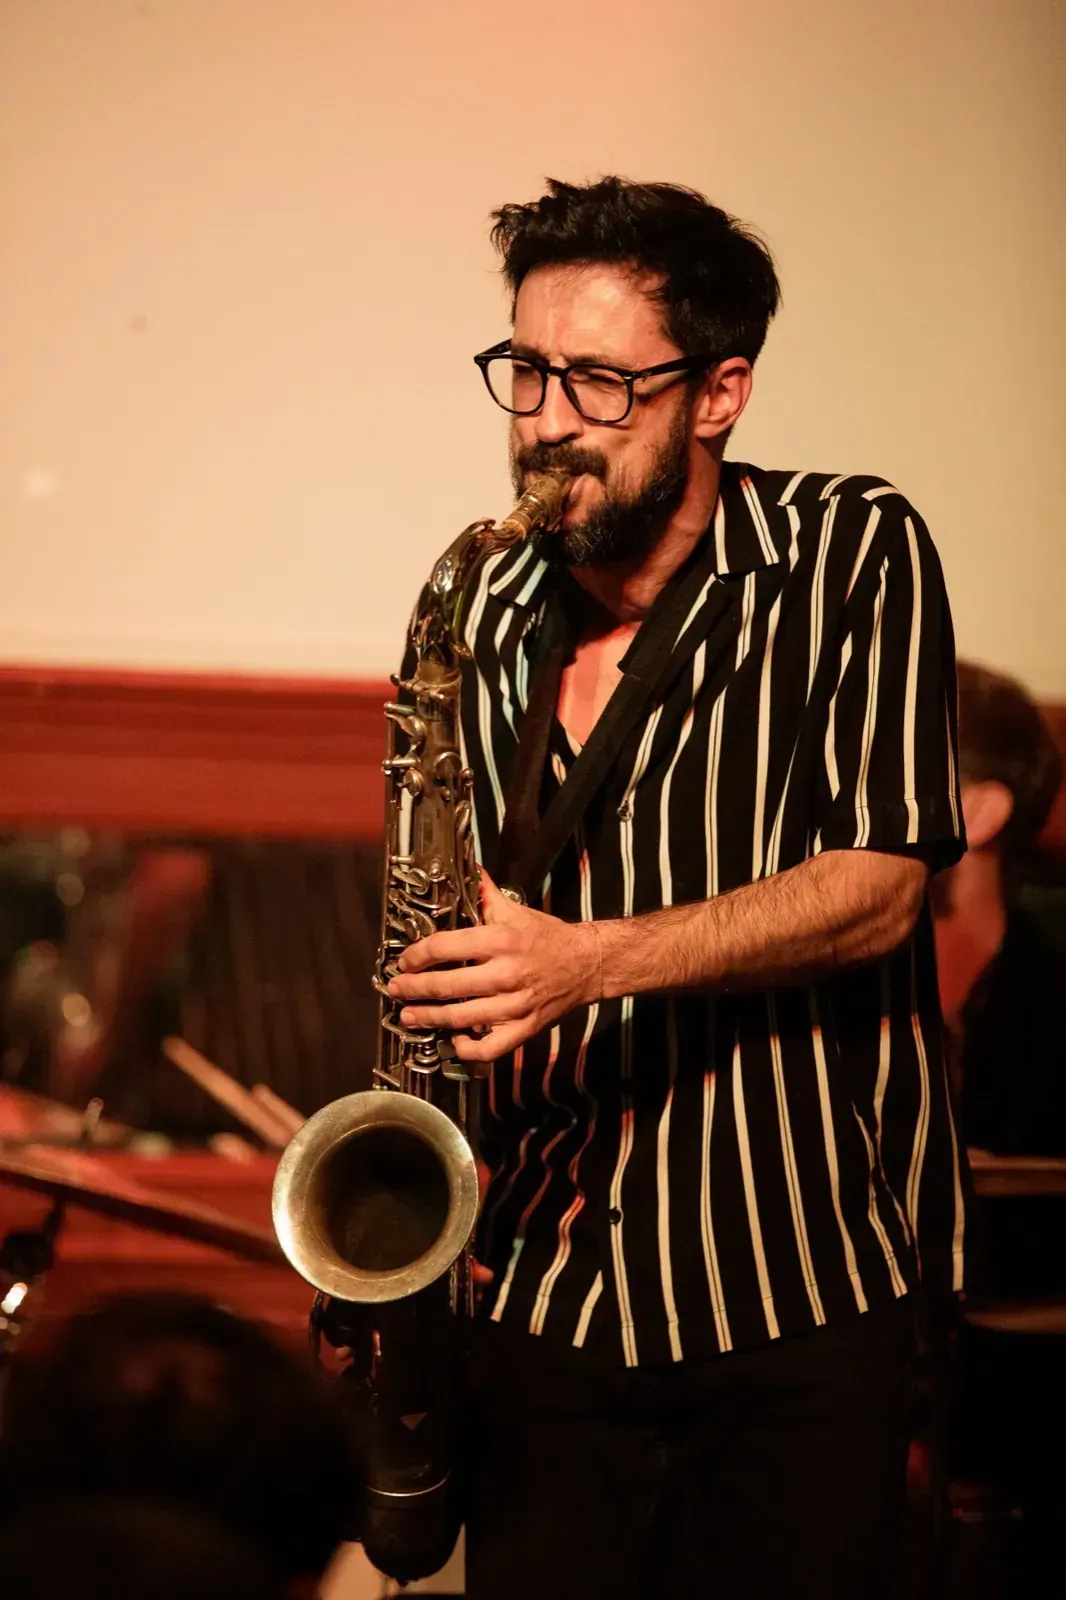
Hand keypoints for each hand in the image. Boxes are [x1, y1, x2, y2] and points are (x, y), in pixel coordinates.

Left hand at [386, 868, 600, 1062]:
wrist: (587, 963)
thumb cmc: (547, 936)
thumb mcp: (515, 910)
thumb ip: (484, 893)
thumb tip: (464, 866)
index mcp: (500, 941)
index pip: (445, 947)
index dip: (417, 956)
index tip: (405, 961)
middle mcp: (506, 974)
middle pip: (447, 985)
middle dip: (413, 989)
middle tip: (396, 989)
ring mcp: (515, 1005)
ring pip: (462, 1018)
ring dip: (429, 1018)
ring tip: (409, 1016)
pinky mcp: (525, 1028)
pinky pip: (490, 1048)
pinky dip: (467, 1048)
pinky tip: (454, 1039)